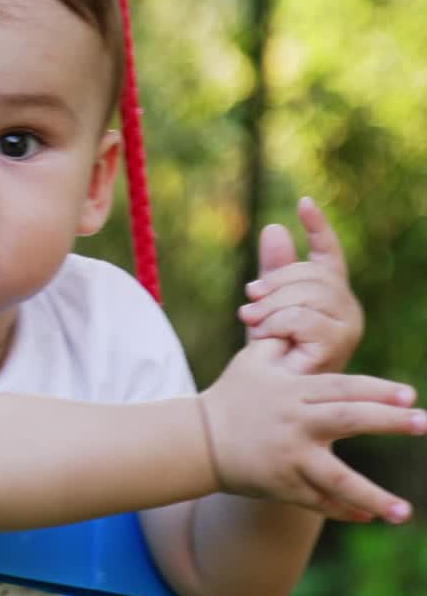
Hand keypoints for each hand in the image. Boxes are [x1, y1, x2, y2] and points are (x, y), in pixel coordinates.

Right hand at [200, 338, 423, 523]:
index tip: (410, 395)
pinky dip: (344, 510)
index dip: (377, 389)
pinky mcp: (282, 485)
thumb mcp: (252, 361)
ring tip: (403, 512)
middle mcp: (295, 424)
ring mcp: (289, 458)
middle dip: (388, 421)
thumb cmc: (231, 395)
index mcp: (293, 392)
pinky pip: (319, 501)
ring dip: (372, 496)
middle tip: (423, 423)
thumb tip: (307, 322)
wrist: (198, 441)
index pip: (342, 387)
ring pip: (336, 479)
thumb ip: (282, 343)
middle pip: (347, 420)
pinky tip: (370, 516)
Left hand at [237, 197, 362, 372]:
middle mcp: (346, 305)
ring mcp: (347, 325)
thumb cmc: (268, 353)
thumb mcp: (265, 305)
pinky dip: (277, 324)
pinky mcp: (339, 344)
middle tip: (248, 299)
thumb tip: (273, 228)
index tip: (302, 202)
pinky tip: (263, 336)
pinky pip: (304, 318)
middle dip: (274, 283)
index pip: (328, 253)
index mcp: (329, 292)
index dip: (318, 227)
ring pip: (309, 294)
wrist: (265, 392)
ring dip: (271, 307)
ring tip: (250, 321)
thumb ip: (272, 272)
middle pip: (313, 274)